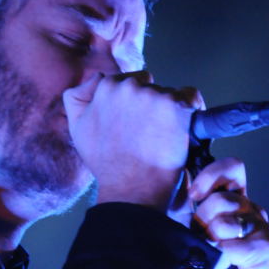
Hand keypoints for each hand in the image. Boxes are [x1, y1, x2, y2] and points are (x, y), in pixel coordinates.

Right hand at [63, 72, 203, 210]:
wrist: (131, 190)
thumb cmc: (108, 165)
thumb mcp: (78, 129)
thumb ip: (77, 98)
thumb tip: (94, 78)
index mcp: (106, 87)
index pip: (128, 82)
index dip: (134, 104)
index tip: (136, 125)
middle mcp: (129, 86)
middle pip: (149, 85)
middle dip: (150, 105)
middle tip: (149, 135)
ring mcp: (153, 95)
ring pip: (169, 93)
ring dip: (169, 111)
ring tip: (162, 139)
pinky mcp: (175, 107)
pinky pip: (191, 97)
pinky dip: (191, 110)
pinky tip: (182, 130)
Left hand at [185, 157, 268, 268]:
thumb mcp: (185, 236)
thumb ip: (184, 207)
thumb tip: (180, 176)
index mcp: (231, 202)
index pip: (231, 169)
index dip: (211, 176)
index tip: (192, 196)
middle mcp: (249, 211)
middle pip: (224, 197)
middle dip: (202, 219)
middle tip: (199, 241)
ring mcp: (261, 229)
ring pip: (228, 220)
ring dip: (212, 241)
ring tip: (211, 258)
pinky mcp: (266, 250)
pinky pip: (238, 245)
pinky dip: (224, 257)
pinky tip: (222, 268)